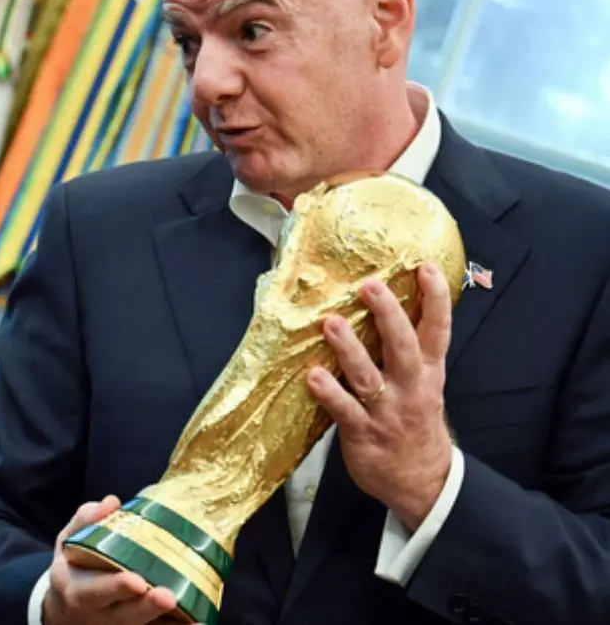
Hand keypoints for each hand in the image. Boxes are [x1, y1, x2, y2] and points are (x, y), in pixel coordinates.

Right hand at [42, 495, 186, 624]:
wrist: (66, 611)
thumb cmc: (73, 569)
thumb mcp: (69, 542)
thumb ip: (86, 520)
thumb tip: (112, 503)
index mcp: (77, 592)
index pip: (95, 591)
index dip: (115, 588)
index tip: (136, 581)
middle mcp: (98, 617)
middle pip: (124, 615)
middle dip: (147, 607)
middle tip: (167, 596)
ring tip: (194, 620)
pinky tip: (198, 623)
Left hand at [307, 262, 454, 529]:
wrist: (424, 483)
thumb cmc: (416, 422)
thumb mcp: (425, 384)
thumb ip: (409, 350)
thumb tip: (386, 303)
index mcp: (429, 372)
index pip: (437, 330)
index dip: (435, 298)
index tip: (424, 267)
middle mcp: (411, 387)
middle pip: (403, 346)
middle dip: (388, 315)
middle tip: (370, 286)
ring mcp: (387, 411)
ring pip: (369, 376)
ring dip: (350, 349)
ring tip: (332, 324)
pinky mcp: (363, 433)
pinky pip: (344, 410)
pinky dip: (329, 393)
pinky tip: (313, 376)